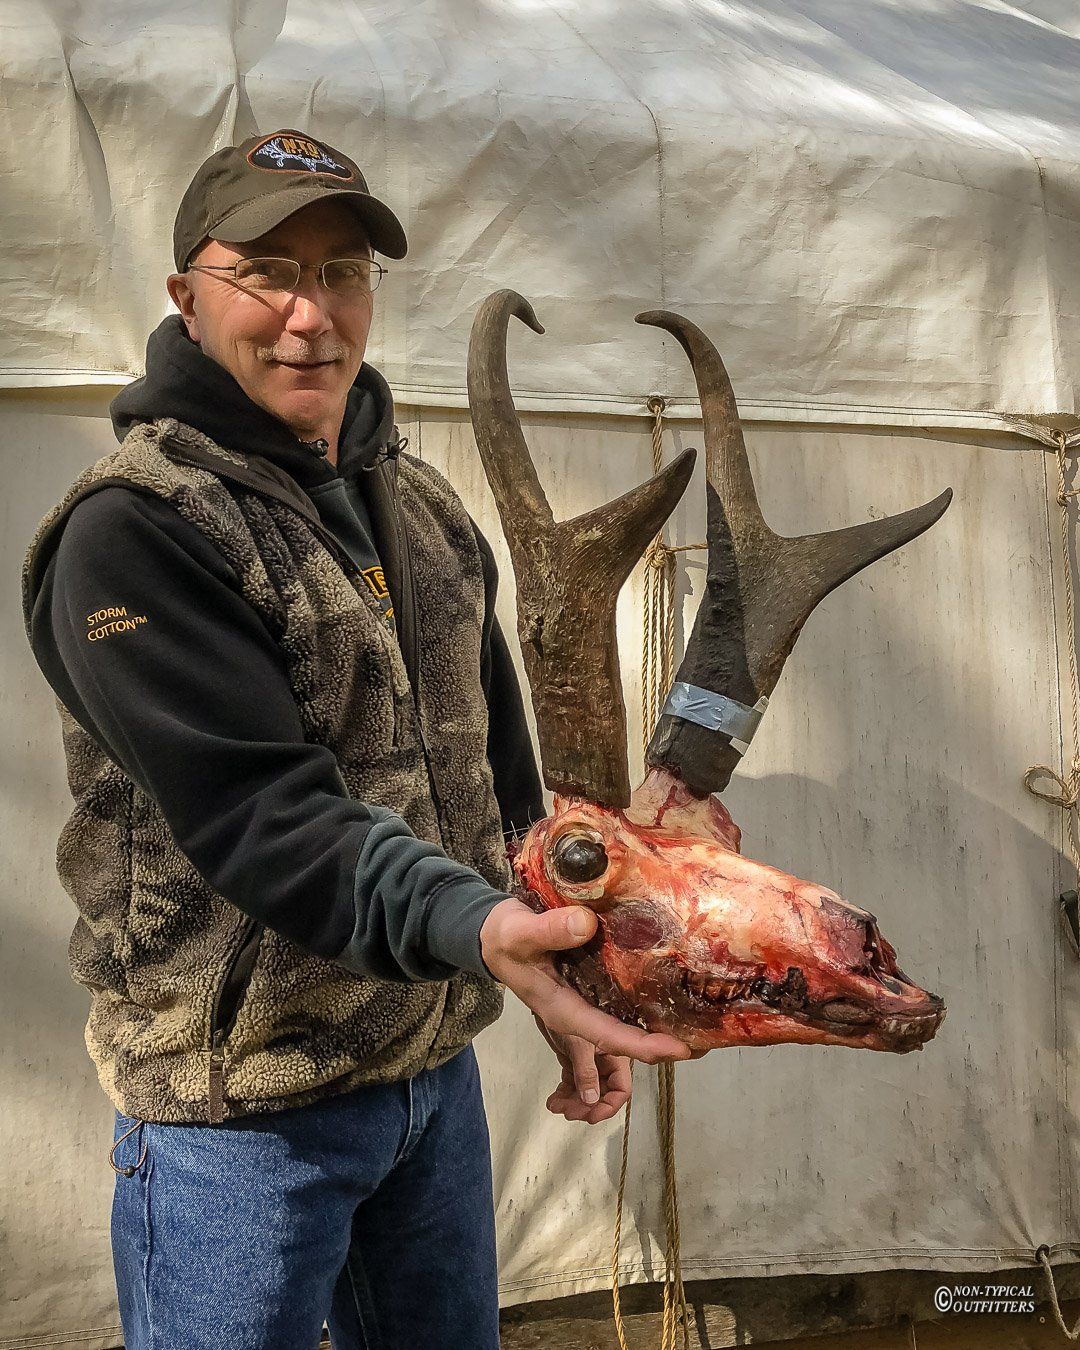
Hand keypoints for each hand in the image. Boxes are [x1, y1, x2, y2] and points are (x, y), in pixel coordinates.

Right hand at [479, 897, 690, 1064]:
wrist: (494, 936)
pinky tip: (674, 1001)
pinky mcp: (592, 988)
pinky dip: (648, 1010)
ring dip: (658, 1033)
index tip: (678, 1050)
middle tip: (705, 1043)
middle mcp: (579, 1013)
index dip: (643, 1046)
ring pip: (625, 1029)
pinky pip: (623, 1007)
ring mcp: (587, 1003)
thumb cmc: (505, 936)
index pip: (607, 1034)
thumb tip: (586, 924)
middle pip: (623, 1043)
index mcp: (562, 1009)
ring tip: (699, 1029)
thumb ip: (548, 930)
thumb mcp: (519, 932)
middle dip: (661, 1048)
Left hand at [534, 1015, 631, 1123]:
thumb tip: (591, 1100)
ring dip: (573, 1102)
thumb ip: (586, 1072)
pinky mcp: (575, 1058)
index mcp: (616, 1053)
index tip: (590, 1116)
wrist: (546, 997)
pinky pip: (574, 1082)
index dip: (608, 1106)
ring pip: (587, 1090)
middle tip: (568, 1112)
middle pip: (603, 1093)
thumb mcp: (578, 1043)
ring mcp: (590, 1059)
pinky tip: (553, 1100)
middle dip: (586, 1106)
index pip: (621, 1088)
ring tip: (556, 1105)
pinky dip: (565, 1093)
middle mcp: (606, 1058)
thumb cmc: (565, 1011)